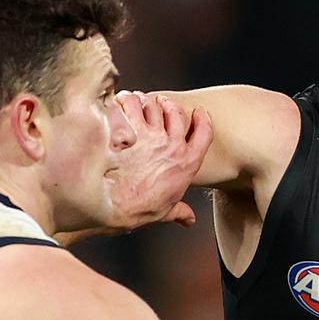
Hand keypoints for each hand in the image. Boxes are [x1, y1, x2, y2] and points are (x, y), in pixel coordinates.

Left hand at [106, 91, 212, 229]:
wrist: (114, 206)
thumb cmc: (139, 210)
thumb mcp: (165, 211)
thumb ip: (179, 211)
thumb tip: (189, 219)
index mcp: (187, 164)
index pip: (205, 133)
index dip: (203, 119)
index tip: (199, 112)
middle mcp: (173, 146)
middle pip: (177, 112)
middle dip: (170, 105)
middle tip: (162, 102)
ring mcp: (153, 136)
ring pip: (155, 105)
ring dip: (147, 102)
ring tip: (138, 102)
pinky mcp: (131, 129)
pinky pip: (132, 104)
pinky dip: (127, 100)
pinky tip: (122, 102)